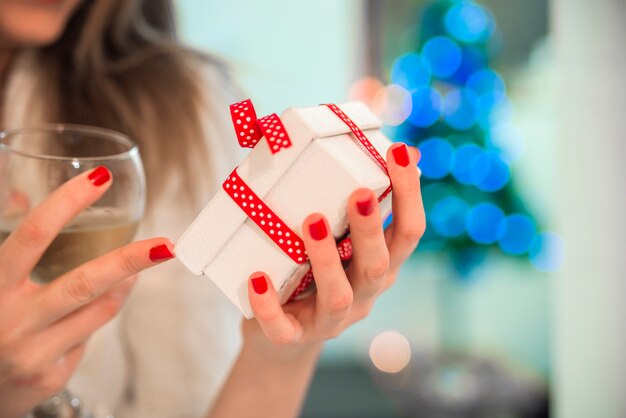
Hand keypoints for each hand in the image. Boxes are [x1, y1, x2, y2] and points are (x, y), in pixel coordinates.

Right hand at [0, 168, 173, 417]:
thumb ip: (8, 245)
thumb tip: (23, 196)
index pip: (34, 235)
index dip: (68, 202)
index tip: (100, 179)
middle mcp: (12, 320)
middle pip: (84, 283)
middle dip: (131, 259)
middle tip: (166, 243)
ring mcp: (34, 352)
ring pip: (100, 309)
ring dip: (123, 283)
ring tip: (135, 266)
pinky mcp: (51, 375)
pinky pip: (90, 334)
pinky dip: (96, 315)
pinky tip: (82, 314)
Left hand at [243, 143, 423, 355]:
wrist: (284, 338)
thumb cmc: (312, 273)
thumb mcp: (338, 242)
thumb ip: (351, 205)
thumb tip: (375, 145)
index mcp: (379, 265)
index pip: (408, 232)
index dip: (409, 195)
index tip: (400, 153)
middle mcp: (364, 293)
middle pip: (379, 266)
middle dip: (370, 229)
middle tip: (359, 193)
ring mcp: (331, 319)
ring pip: (339, 296)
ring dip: (326, 260)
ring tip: (311, 223)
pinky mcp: (294, 336)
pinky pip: (284, 328)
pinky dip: (269, 306)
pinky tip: (256, 279)